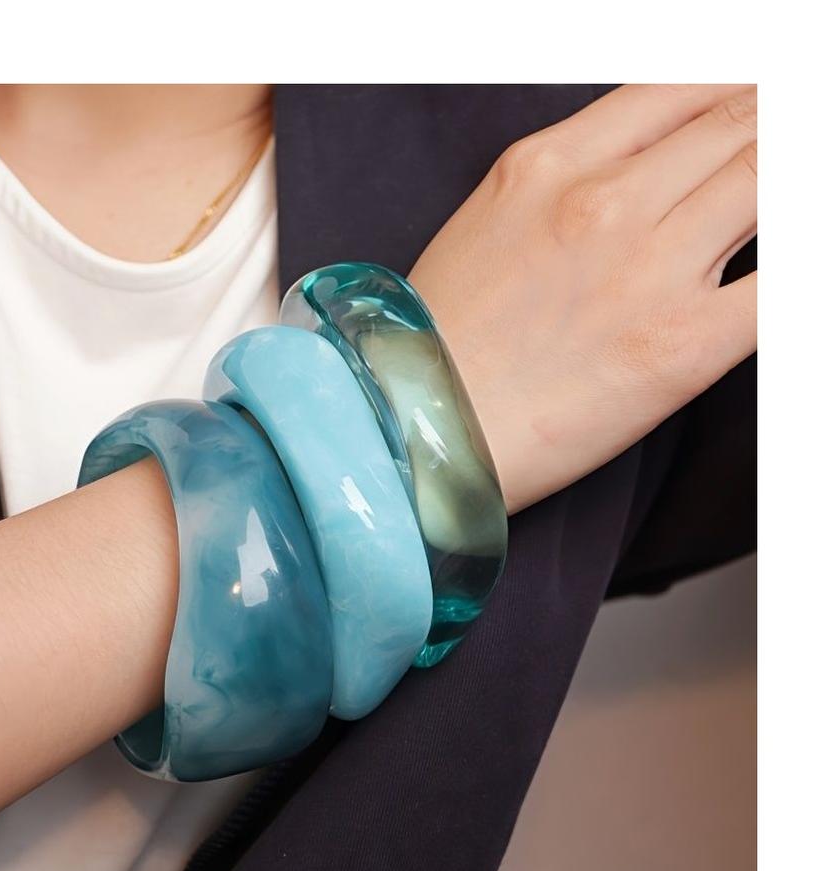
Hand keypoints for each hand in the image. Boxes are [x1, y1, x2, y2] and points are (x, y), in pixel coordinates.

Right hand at [408, 84, 756, 513]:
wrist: (420, 435)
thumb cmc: (442, 345)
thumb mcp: (488, 221)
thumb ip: (567, 177)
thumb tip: (641, 164)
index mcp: (547, 165)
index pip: (680, 86)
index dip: (737, 87)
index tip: (753, 102)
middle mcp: (601, 202)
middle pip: (740, 123)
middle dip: (777, 122)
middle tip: (790, 135)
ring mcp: (647, 270)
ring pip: (773, 179)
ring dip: (794, 178)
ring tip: (788, 192)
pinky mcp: (683, 345)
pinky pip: (785, 283)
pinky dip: (802, 262)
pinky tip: (793, 265)